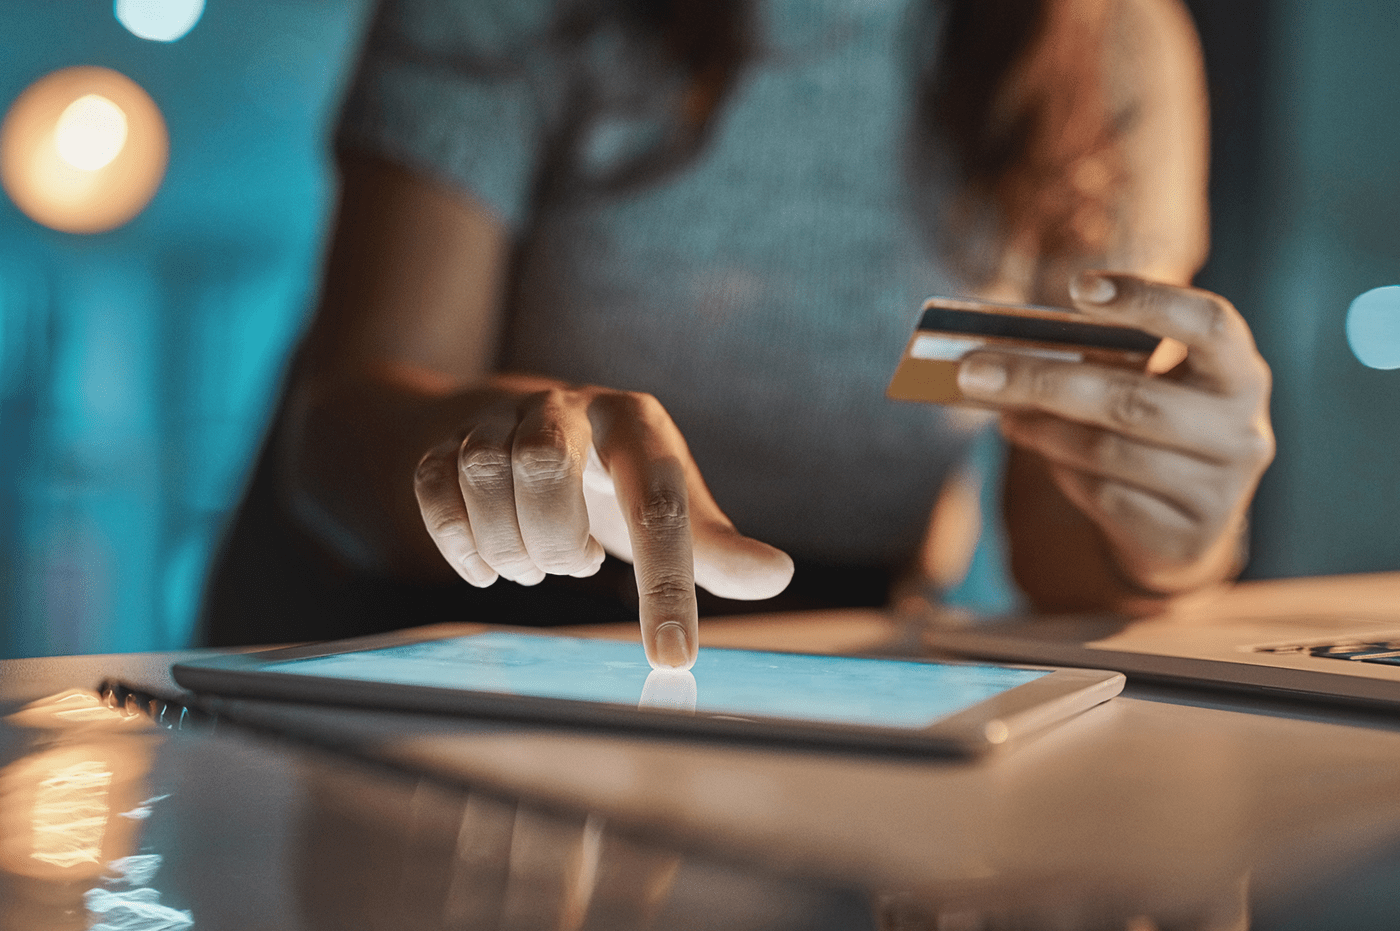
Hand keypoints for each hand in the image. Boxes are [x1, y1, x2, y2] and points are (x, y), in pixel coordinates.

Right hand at [412, 378, 793, 667]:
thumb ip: (713, 545)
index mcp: (633, 421)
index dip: (665, 583)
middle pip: (542, 462)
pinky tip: (489, 568)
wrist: (521, 425)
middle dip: (555, 539)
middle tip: (576, 564)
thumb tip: (776, 575)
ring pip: (483, 475)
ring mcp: (497, 421)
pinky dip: (459, 543)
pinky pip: (433, 488)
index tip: (673, 657)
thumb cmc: (611, 478)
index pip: (653, 500)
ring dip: (510, 546)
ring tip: (539, 565)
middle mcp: (564, 408)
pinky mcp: (445, 442)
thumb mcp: (666, 502)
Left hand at [955, 273, 1273, 594]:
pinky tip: (1041, 450)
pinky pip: (1103, 495)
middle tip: (974, 370)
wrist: (1185, 525)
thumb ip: (1100, 362)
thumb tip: (1002, 354)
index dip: (1149, 302)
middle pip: (1131, 398)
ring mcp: (1219, 489)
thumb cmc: (1153, 428)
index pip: (1209, 324)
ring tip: (1003, 412)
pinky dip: (1061, 469)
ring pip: (1107, 450)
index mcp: (1238, 372)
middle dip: (1042, 380)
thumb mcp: (1146, 386)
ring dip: (1040, 428)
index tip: (1080, 287)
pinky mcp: (1185, 536)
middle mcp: (1242, 430)